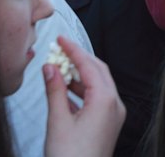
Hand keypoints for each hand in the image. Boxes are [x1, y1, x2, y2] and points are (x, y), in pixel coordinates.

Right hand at [44, 36, 125, 156]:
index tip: (61, 39)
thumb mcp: (57, 121)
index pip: (89, 65)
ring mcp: (114, 115)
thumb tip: (50, 67)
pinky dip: (82, 90)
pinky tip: (64, 91)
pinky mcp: (108, 124)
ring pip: (98, 84)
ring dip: (80, 74)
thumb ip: (55, 90)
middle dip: (79, 58)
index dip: (73, 50)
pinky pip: (97, 98)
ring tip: (58, 69)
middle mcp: (114, 105)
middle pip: (98, 71)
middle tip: (60, 49)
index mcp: (105, 100)